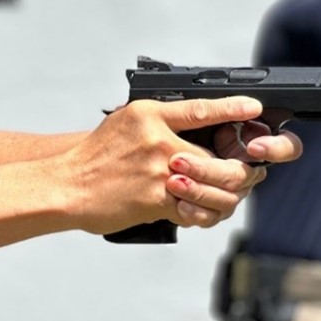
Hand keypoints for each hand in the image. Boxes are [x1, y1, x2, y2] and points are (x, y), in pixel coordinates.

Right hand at [59, 97, 300, 233]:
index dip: (231, 108)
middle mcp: (157, 140)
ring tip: (226, 196)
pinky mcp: (156, 199)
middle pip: (218, 156)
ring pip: (213, 185)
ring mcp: (158, 171)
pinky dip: (200, 213)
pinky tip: (199, 211)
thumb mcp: (124, 123)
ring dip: (225, 195)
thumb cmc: (95, 157)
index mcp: (149, 115)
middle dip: (239, 170)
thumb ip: (159, 123)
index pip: (200, 108)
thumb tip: (192, 128)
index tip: (253, 107)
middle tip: (249, 174)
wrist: (67, 186)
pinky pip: (194, 209)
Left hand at [167, 109, 302, 226]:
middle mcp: (244, 169)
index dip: (277, 148)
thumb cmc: (162, 135)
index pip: (284, 146)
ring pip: (228, 199)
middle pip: (244, 175)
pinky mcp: (213, 211)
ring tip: (172, 181)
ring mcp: (230, 192)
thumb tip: (252, 106)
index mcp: (248, 142)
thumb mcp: (182, 116)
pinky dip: (194, 211)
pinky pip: (212, 217)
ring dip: (199, 190)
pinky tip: (179, 204)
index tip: (253, 146)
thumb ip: (214, 111)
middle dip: (211, 169)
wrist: (137, 164)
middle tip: (179, 160)